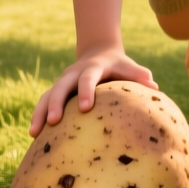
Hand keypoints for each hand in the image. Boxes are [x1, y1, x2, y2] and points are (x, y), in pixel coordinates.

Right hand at [30, 47, 156, 136]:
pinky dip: (37, 116)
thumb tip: (155, 87)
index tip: (85, 108)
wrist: (98, 52)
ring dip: (39, 113)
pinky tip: (33, 135)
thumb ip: (139, 75)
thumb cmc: (119, 66)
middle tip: (53, 122)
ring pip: (46, 96)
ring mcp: (62, 82)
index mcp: (91, 68)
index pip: (87, 78)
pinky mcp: (55, 90)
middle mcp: (72, 74)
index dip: (86, 91)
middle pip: (60, 87)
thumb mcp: (129, 67)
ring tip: (34, 133)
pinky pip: (43, 103)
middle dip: (55, 104)